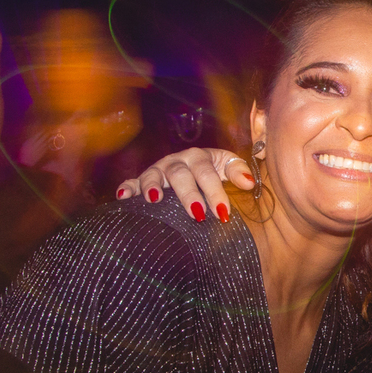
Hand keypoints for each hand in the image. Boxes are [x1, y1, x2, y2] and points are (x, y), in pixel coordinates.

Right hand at [115, 147, 256, 222]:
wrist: (194, 169)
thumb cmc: (213, 171)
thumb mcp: (226, 166)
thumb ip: (238, 171)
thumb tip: (249, 182)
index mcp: (199, 158)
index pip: (208, 173)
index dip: (215, 192)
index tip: (224, 213)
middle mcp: (176, 162)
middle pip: (181, 175)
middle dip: (189, 194)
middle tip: (198, 214)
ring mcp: (158, 171)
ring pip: (153, 176)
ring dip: (153, 186)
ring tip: (154, 200)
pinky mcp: (142, 181)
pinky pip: (131, 183)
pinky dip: (127, 189)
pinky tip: (122, 197)